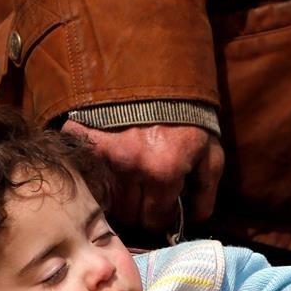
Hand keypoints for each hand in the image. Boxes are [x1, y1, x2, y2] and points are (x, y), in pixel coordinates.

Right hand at [62, 121, 224, 235]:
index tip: (161, 208)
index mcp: (163, 171)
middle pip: (127, 213)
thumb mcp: (209, 149)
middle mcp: (129, 167)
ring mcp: (102, 154)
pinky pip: (84, 175)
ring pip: (105, 199)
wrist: (155, 71)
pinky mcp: (82, 140)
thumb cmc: (186, 114)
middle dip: (139, 207)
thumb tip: (195, 219)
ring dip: (118, 195)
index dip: (160, 216)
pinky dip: (94, 176)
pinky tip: (108, 166)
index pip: (153, 218)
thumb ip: (206, 189)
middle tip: (145, 191)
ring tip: (128, 178)